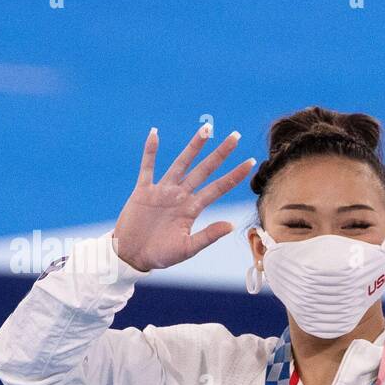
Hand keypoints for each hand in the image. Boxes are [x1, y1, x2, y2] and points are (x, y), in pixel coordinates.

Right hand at [112, 124, 255, 271]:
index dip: (234, 176)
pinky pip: (147, 167)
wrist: (133, 256)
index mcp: (193, 209)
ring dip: (194, 146)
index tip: (251, 162)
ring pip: (181, 163)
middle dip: (220, 153)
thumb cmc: (161, 255)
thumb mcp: (187, 248)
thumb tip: (231, 225)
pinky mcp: (143, 191)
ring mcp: (162, 191)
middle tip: (236, 135)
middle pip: (204, 169)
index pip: (218, 188)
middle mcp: (181, 196)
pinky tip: (155, 133)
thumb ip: (208, 236)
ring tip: (206, 129)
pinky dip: (150, 151)